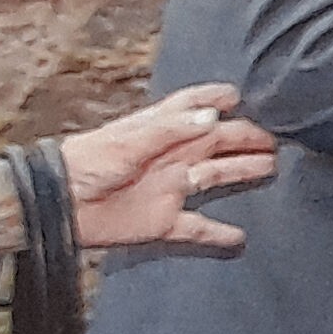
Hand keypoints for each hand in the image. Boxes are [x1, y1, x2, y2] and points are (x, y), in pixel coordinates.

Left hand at [61, 82, 276, 250]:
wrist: (59, 204)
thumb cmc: (87, 163)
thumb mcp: (129, 140)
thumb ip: (172, 130)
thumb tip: (213, 117)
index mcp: (160, 131)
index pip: (193, 107)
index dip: (214, 98)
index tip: (238, 96)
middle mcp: (170, 156)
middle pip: (215, 143)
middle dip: (244, 138)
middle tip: (273, 139)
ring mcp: (168, 188)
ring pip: (215, 177)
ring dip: (242, 172)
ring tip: (270, 168)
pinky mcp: (162, 220)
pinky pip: (197, 227)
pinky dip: (218, 233)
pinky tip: (239, 237)